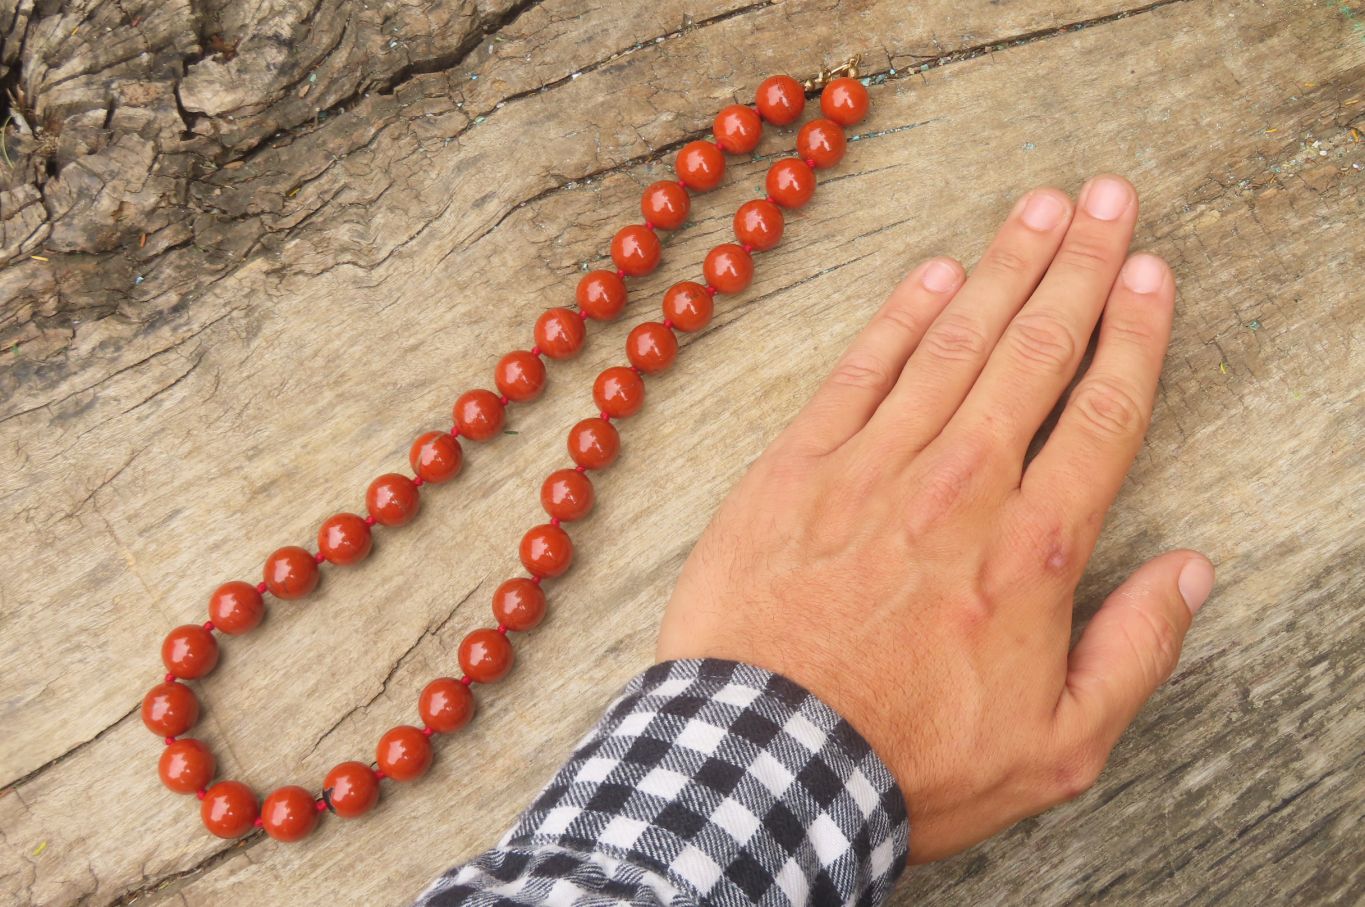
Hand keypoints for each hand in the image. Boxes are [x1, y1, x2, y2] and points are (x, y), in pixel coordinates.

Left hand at [656, 175, 1212, 862]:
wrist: (764, 766)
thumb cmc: (908, 762)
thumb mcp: (1057, 747)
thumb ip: (1133, 651)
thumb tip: (1189, 573)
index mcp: (1030, 551)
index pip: (1101, 414)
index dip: (1133, 334)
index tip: (1150, 273)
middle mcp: (959, 488)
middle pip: (1034, 353)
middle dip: (1079, 267)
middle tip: (1107, 198)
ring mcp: (872, 468)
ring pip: (954, 344)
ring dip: (1003, 268)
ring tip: (1040, 207)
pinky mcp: (795, 470)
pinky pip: (859, 371)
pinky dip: (900, 317)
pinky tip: (935, 274)